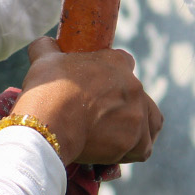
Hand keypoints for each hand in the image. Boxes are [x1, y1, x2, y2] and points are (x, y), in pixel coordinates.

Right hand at [12, 37, 162, 165]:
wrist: (48, 125)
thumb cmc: (47, 90)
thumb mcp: (44, 59)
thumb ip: (48, 47)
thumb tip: (45, 43)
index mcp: (117, 63)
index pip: (125, 63)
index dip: (113, 75)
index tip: (99, 87)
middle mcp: (134, 87)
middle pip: (138, 95)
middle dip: (124, 105)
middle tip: (102, 117)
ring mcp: (137, 115)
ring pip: (149, 120)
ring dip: (138, 127)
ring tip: (118, 134)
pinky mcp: (135, 141)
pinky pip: (143, 148)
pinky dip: (132, 151)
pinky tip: (119, 150)